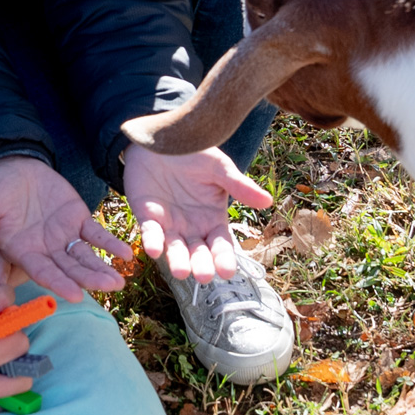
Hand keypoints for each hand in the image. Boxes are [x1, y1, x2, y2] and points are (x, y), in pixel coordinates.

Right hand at [0, 155, 131, 303]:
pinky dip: (110, 243)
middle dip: (89, 280)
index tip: (75, 295)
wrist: (11, 169)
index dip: (59, 283)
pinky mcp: (78, 219)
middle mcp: (45, 250)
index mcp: (23, 252)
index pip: (43, 271)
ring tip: (119, 281)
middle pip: (70, 269)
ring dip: (102, 268)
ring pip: (85, 256)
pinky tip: (126, 255)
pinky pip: (96, 234)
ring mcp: (63, 236)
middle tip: (110, 288)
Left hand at [123, 143, 272, 282]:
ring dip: (177, 260)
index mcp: (212, 218)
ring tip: (181, 272)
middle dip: (201, 265)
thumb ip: (239, 186)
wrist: (163, 138)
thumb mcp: (220, 168)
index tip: (228, 272)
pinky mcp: (146, 216)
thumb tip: (268, 202)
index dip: (224, 258)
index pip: (221, 243)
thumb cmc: (195, 154)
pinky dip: (152, 241)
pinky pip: (149, 232)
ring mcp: (169, 224)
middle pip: (198, 252)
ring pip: (174, 248)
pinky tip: (154, 250)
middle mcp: (192, 227)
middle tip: (204, 276)